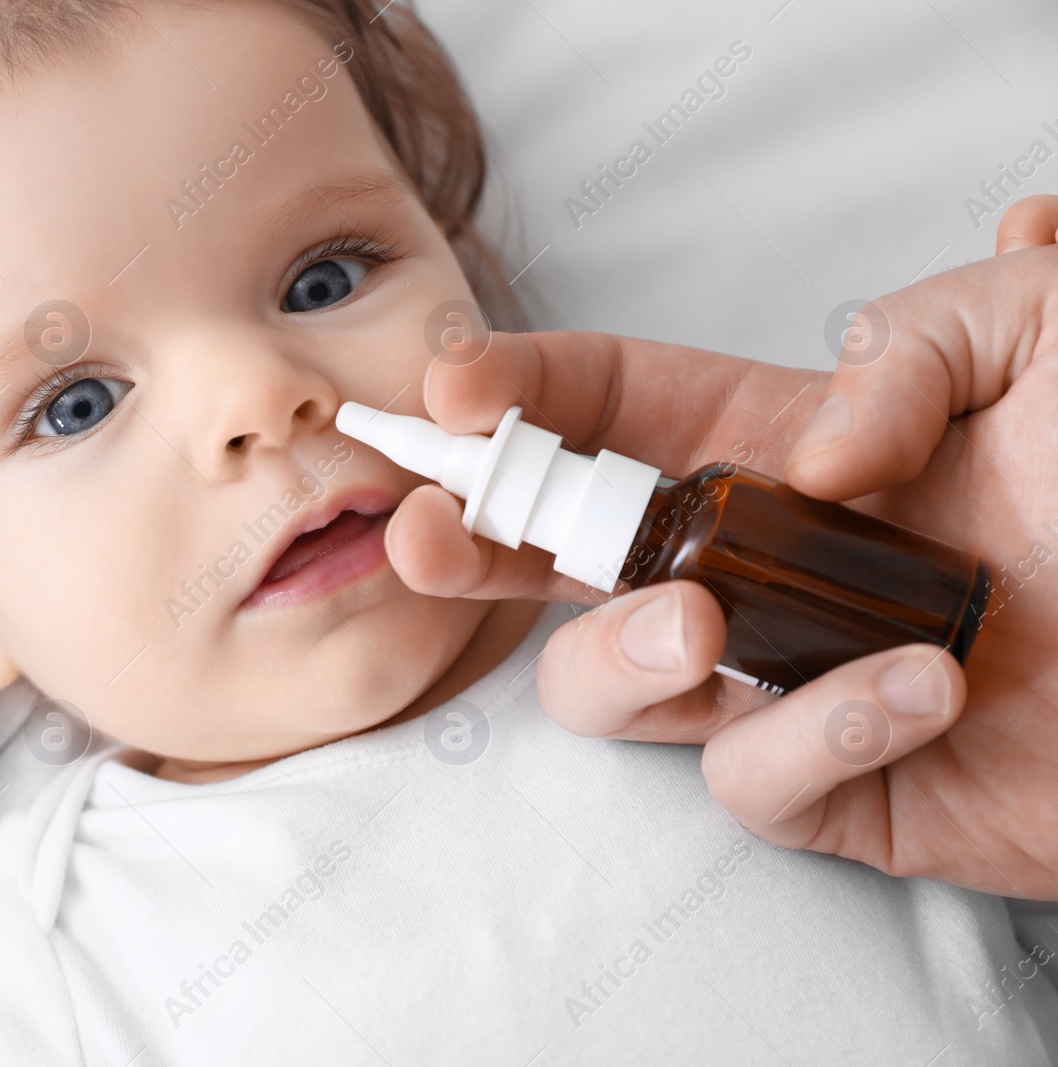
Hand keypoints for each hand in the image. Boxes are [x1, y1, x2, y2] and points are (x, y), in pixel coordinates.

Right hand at [387, 195, 1057, 898]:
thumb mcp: (1046, 328)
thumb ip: (913, 335)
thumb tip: (806, 459)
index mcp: (783, 449)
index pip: (609, 411)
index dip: (518, 394)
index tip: (455, 393)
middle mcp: (754, 565)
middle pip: (554, 555)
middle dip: (466, 541)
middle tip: (427, 530)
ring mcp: (777, 681)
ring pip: (606, 686)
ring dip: (622, 651)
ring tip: (699, 620)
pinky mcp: (827, 789)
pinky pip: (749, 778)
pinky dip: (816, 729)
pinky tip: (918, 683)